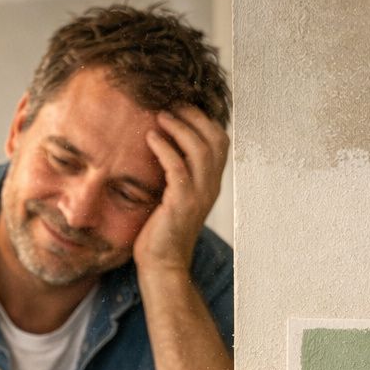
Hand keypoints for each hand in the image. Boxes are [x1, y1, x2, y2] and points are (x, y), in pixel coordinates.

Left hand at [132, 105, 228, 274]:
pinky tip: (150, 138)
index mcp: (211, 183)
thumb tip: (158, 146)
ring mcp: (199, 196)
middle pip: (215, 139)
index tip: (181, 107)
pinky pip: (178, 168)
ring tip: (160, 116)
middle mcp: (210, 187)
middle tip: (171, 104)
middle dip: (194, 116)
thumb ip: (175, 174)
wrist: (162, 265)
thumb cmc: (161, 232)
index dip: (203, 119)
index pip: (220, 141)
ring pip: (201, 149)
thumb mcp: (173, 197)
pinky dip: (165, 148)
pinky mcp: (181, 204)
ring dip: (180, 127)